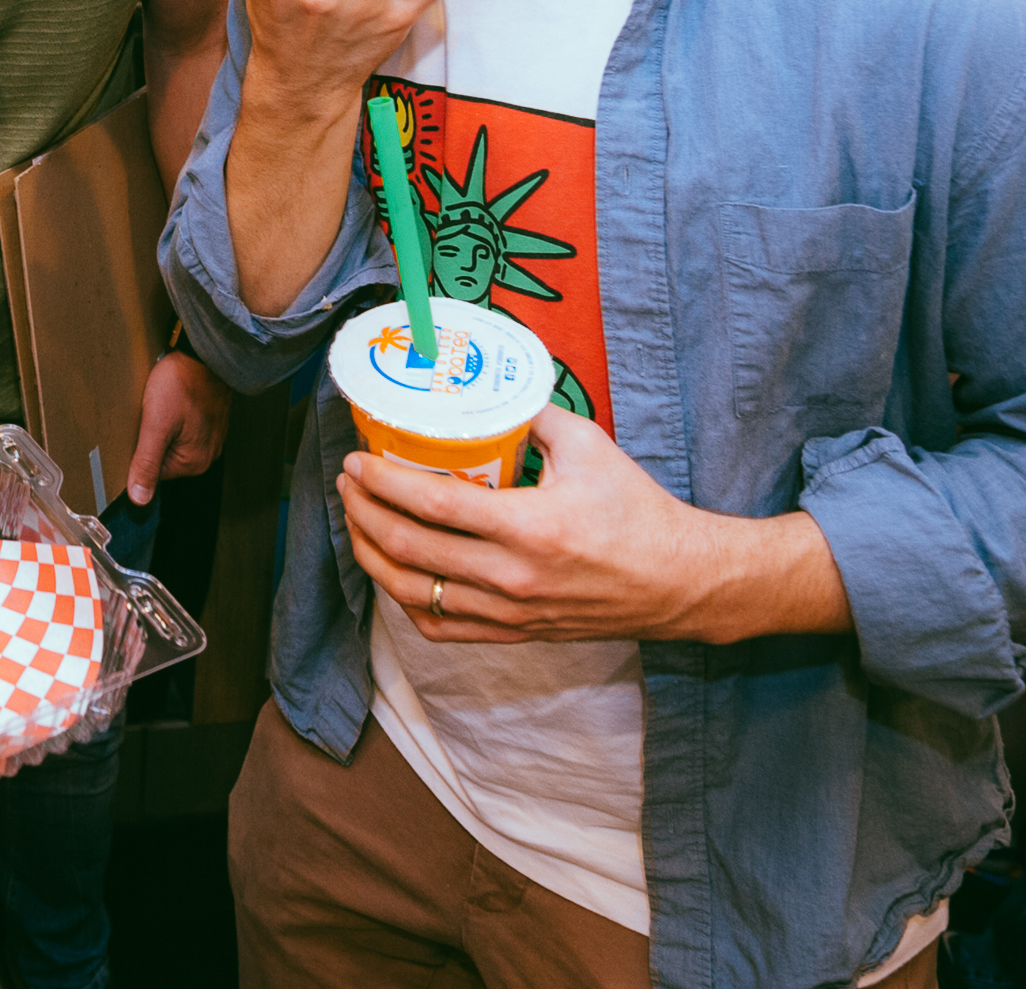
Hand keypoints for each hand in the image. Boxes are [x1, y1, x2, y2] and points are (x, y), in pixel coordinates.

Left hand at [126, 350, 229, 502]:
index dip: (139, 451)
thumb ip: (147, 463)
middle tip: (150, 414)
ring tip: (161, 405)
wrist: (206, 353)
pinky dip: (173, 417)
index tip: (138, 430)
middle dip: (151, 438)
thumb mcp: (156, 425)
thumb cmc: (182, 384)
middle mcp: (205, 455)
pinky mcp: (208, 421)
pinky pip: (183, 427)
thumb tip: (138, 498)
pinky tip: (170, 401)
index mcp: (193, 463)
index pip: (153, 472)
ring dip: (161, 426)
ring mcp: (209, 437)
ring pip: (172, 441)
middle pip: (163, 457)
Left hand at [338, 406, 787, 644]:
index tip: (355, 460)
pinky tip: (392, 573)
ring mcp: (509, 613)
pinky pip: (439, 628)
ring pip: (412, 594)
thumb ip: (532, 415)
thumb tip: (485, 390)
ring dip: (371, 556)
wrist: (680, 582)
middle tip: (346, 483)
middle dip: (361, 513)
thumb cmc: (637, 511)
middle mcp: (511, 578)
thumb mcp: (589, 445)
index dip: (380, 482)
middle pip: (407, 550)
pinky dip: (404, 600)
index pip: (430, 504)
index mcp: (528, 527)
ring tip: (356, 522)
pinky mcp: (514, 634)